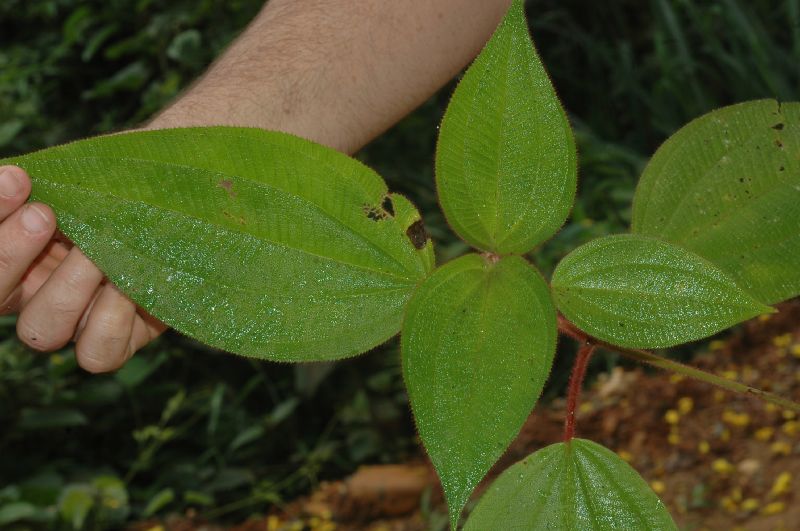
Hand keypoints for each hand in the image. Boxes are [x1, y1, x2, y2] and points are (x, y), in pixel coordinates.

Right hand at [0, 165, 165, 372]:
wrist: (194, 202)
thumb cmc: (138, 179)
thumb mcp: (98, 172)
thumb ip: (60, 179)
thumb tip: (23, 172)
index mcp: (21, 251)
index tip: (19, 178)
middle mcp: (40, 289)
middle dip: (10, 253)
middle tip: (45, 215)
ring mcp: (80, 318)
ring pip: (42, 330)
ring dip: (66, 289)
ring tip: (97, 254)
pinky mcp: (123, 337)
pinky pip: (98, 352)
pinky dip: (110, 320)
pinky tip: (129, 285)